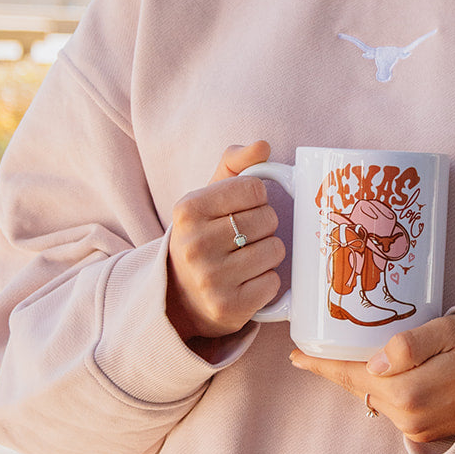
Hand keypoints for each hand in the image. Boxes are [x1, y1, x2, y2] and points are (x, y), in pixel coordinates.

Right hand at [166, 141, 283, 340]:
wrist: (179, 296)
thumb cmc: (202, 237)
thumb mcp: (207, 197)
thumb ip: (234, 164)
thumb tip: (263, 146)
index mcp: (188, 209)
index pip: (255, 189)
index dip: (257, 199)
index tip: (242, 210)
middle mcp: (194, 244)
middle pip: (268, 219)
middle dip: (265, 227)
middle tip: (245, 238)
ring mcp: (210, 279)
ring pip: (275, 250)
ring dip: (269, 254)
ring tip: (246, 260)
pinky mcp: (228, 307)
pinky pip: (274, 283)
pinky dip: (268, 282)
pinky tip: (247, 282)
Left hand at [290, 315, 454, 444]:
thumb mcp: (450, 333)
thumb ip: (409, 344)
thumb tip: (373, 361)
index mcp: (409, 392)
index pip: (352, 376)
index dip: (323, 365)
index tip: (296, 356)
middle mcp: (409, 418)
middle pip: (360, 389)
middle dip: (339, 370)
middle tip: (316, 350)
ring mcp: (418, 430)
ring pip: (376, 400)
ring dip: (361, 380)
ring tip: (348, 357)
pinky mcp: (427, 434)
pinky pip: (393, 409)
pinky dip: (382, 391)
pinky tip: (381, 375)